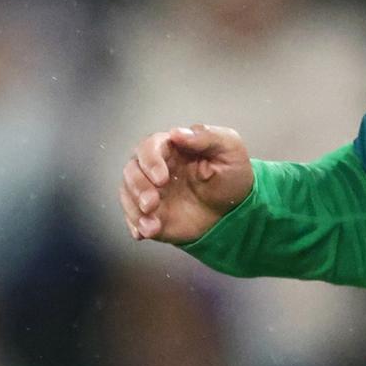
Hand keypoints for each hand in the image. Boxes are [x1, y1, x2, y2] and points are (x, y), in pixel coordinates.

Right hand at [119, 123, 252, 243]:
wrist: (237, 211)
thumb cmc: (232, 175)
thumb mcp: (229, 148)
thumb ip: (206, 137)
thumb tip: (176, 132)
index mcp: (173, 148)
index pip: (149, 146)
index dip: (150, 161)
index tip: (161, 178)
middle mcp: (156, 168)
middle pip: (132, 170)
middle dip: (138, 187)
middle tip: (152, 203)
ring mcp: (152, 191)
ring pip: (127, 193)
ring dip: (134, 208)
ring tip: (152, 224)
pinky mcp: (152, 213)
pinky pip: (133, 217)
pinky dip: (135, 225)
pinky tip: (145, 232)